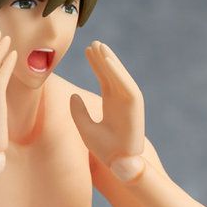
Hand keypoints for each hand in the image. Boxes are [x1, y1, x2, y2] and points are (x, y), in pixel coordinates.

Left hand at [70, 41, 145, 181]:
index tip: (88, 50)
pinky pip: (126, 84)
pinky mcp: (134, 106)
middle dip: (102, 58)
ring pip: (119, 76)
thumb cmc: (105, 149)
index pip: (104, 78)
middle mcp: (121, 100)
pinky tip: (107, 60)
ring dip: (110, 61)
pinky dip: (117, 72)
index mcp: (112, 104)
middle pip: (111, 74)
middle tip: (92, 42)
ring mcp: (128, 102)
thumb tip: (72, 97)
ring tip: (99, 46)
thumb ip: (78, 112)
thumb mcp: (85, 128)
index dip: (96, 64)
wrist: (119, 164)